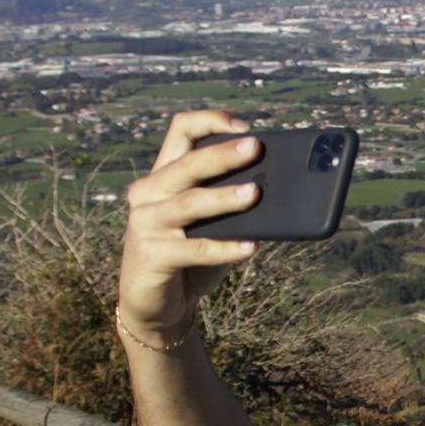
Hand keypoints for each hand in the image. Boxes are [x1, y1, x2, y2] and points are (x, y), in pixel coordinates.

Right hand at [118, 110, 263, 337]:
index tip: (244, 126)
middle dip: (223, 155)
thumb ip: (231, 204)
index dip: (210, 121)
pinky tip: (251, 248)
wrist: (156, 304)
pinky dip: (225, 248)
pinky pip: (195, 249)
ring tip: (255, 193)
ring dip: (225, 197)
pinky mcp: (151, 255)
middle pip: (187, 164)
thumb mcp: (210, 223)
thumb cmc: (189, 255)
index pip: (181, 131)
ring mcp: (146, 223)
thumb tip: (278, 192)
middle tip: (256, 148)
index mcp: (164, 175)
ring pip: (190, 203)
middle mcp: (149, 192)